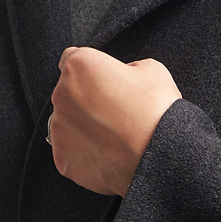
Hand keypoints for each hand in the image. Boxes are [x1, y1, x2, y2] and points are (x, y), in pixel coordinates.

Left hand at [48, 46, 182, 196]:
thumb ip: (126, 68)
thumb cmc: (157, 112)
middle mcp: (61, 95)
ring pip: (67, 126)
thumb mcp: (150, 70)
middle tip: (113, 115)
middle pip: (67, 95)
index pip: (71, 61)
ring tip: (112, 139)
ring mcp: (59, 130)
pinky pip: (70, 155)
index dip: (89, 73)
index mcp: (79, 67)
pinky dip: (84, 156)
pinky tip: (106, 156)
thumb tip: (123, 77)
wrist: (161, 157)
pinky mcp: (63, 161)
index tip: (101, 84)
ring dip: (83, 130)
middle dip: (86, 103)